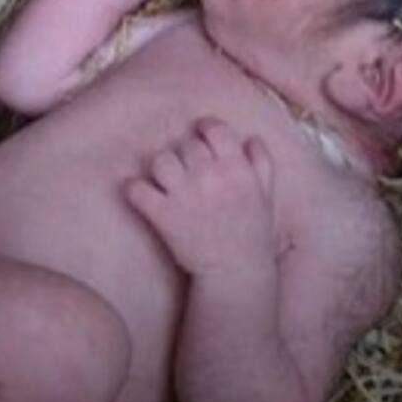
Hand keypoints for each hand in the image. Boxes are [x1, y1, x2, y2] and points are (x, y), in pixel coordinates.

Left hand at [126, 118, 276, 276]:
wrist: (235, 272)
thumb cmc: (251, 233)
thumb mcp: (266, 196)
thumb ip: (262, 164)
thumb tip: (251, 139)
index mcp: (237, 170)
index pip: (214, 129)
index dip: (205, 129)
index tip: (200, 135)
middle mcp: (210, 177)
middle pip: (185, 145)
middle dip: (185, 155)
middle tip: (188, 171)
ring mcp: (184, 195)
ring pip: (160, 161)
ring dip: (161, 169)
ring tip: (167, 182)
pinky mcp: (163, 215)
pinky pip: (137, 189)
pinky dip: (134, 189)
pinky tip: (141, 194)